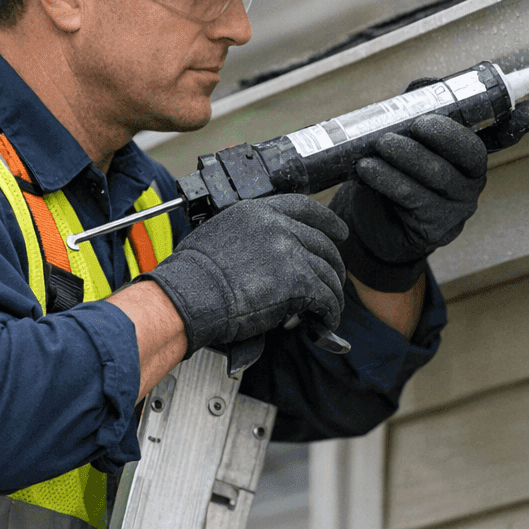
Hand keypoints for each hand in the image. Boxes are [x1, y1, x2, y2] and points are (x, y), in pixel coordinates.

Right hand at [140, 194, 347, 355]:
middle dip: (333, 265)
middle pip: (322, 243)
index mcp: (258, 212)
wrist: (189, 295)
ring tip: (329, 308)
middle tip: (334, 280)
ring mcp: (290, 253)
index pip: (304, 207)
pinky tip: (325, 320)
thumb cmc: (191, 274)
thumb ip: (248, 236)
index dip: (328, 221)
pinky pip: (325, 297)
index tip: (339, 231)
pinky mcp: (297, 282)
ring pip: (328, 272)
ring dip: (332, 293)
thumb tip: (261, 254)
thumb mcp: (219, 234)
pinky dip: (329, 312)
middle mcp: (278, 227)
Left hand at [329, 104, 528, 292]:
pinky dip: (388, 179)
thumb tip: (423, 86)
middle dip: (444, 133)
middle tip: (415, 124)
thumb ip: (415, 106)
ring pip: (439, 174)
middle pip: (471, 152)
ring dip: (407, 155)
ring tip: (380, 144)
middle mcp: (472, 176)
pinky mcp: (436, 227)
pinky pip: (414, 198)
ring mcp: (457, 204)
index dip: (517, 122)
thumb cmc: (391, 168)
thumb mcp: (401, 133)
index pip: (502, 133)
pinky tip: (368, 169)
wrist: (370, 220)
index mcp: (469, 149)